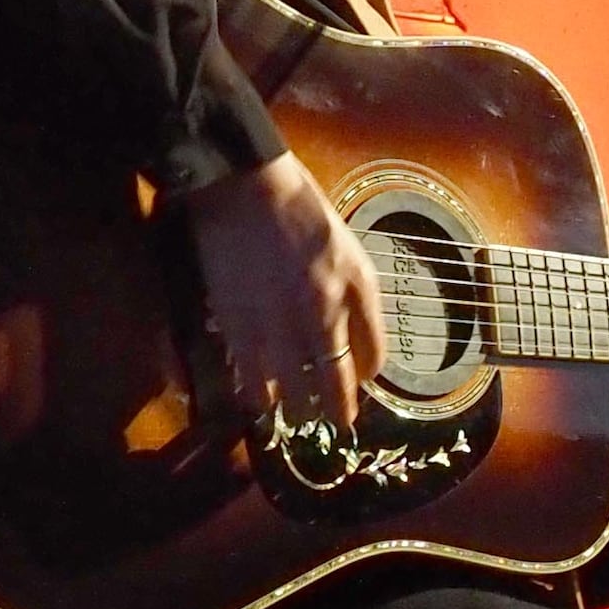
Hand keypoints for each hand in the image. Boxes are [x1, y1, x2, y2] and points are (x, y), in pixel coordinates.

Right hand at [182, 153, 387, 432]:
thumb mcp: (349, 250)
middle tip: (333, 421)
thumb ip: (359, 299)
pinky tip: (258, 395)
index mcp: (354, 291)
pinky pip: (250, 378)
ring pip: (290, 393)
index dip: (365, 377)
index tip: (356, 382)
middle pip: (332, 386)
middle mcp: (321, 314)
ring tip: (292, 412)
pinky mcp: (237, 325)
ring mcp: (278, 323)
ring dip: (294, 407)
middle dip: (334, 410)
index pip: (371, 359)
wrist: (245, 187)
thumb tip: (359, 346)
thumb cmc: (301, 211)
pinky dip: (256, 392)